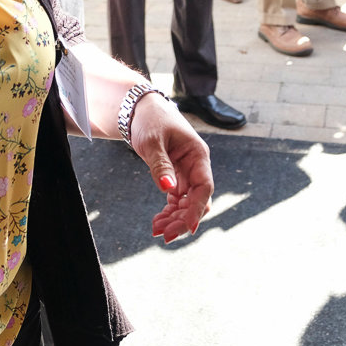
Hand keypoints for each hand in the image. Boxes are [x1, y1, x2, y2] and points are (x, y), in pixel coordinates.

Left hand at [129, 94, 213, 242]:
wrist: (141, 110)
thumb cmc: (150, 120)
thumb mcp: (153, 141)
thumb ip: (160, 165)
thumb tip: (168, 190)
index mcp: (198, 155)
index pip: (204, 187)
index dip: (198, 209)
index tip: (188, 228)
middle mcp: (196, 166)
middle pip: (197, 200)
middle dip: (183, 219)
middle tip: (163, 235)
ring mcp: (187, 173)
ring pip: (187, 203)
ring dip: (175, 219)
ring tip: (156, 230)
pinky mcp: (176, 177)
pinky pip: (177, 200)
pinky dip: (169, 212)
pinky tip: (157, 222)